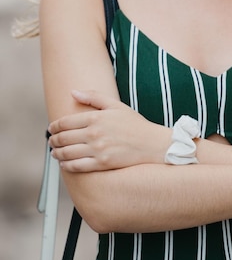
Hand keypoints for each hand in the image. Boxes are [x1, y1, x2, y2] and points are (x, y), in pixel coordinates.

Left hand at [48, 90, 170, 171]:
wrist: (152, 144)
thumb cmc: (135, 124)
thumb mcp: (116, 105)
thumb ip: (93, 97)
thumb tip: (73, 92)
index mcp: (96, 117)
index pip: (65, 122)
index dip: (55, 126)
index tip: (52, 128)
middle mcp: (94, 134)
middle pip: (63, 138)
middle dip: (53, 140)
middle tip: (51, 142)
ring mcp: (97, 150)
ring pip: (67, 153)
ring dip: (57, 153)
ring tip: (55, 153)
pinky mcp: (102, 164)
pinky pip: (77, 166)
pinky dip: (67, 166)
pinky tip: (65, 164)